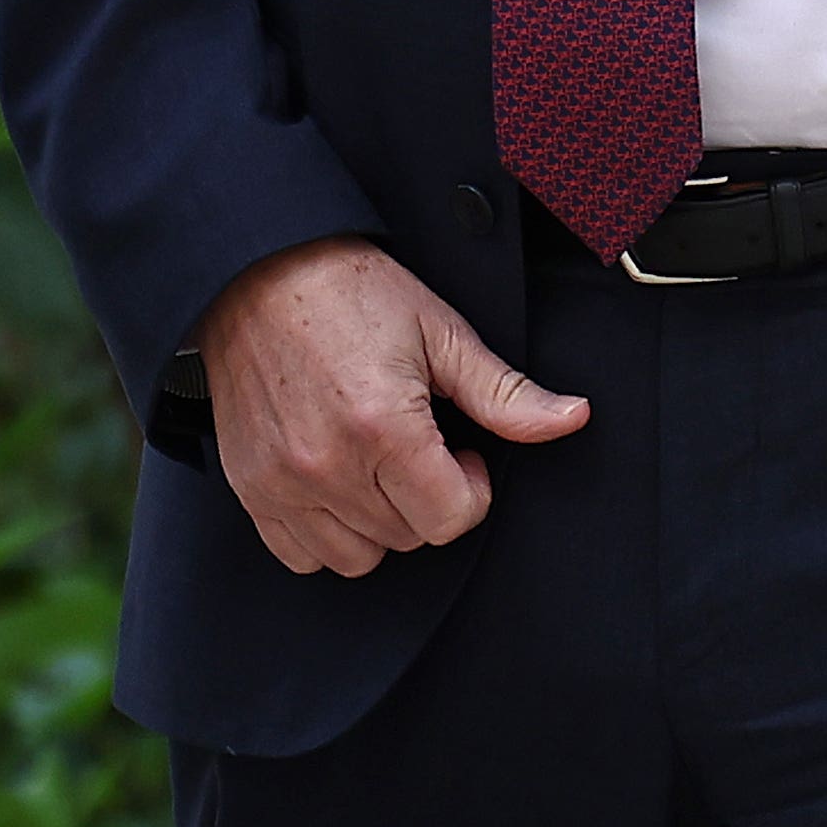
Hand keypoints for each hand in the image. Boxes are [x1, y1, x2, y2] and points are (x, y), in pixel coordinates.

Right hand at [193, 235, 586, 577]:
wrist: (254, 268)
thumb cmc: (349, 290)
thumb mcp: (439, 330)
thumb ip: (505, 392)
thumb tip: (575, 418)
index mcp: (383, 426)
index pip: (451, 518)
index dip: (471, 485)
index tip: (459, 448)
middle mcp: (328, 464)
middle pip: (410, 537)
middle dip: (427, 498)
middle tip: (417, 443)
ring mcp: (282, 482)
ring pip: (359, 558)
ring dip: (380, 522)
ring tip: (375, 463)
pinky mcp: (250, 487)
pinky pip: (302, 556)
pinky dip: (326, 533)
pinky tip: (336, 481)